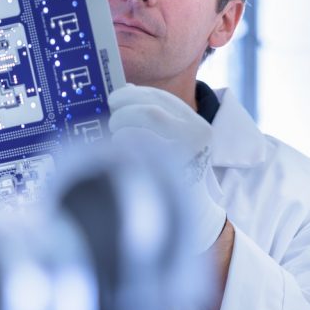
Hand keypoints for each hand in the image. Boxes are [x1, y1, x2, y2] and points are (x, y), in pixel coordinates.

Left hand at [107, 84, 226, 255]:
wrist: (190, 220)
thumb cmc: (173, 179)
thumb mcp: (173, 144)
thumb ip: (154, 117)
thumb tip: (126, 90)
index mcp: (197, 126)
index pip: (163, 98)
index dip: (134, 95)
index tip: (116, 100)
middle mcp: (197, 135)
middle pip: (150, 108)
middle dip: (123, 108)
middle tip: (112, 120)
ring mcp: (186, 152)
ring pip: (146, 118)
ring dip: (121, 124)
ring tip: (116, 136)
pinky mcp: (171, 167)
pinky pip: (138, 141)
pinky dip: (122, 140)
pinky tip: (118, 150)